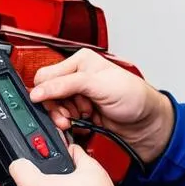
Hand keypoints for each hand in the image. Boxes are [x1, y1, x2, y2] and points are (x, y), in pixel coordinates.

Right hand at [30, 49, 173, 164]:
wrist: (145, 122)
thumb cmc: (133, 97)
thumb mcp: (98, 85)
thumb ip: (66, 85)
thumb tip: (39, 91)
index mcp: (80, 61)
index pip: (47, 75)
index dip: (46, 92)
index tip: (52, 105)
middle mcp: (77, 76)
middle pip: (48, 93)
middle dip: (56, 107)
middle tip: (67, 116)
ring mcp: (78, 95)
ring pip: (54, 108)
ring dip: (63, 117)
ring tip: (78, 120)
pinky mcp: (80, 111)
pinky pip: (63, 119)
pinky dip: (69, 124)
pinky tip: (81, 124)